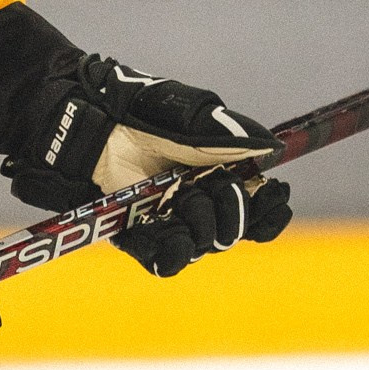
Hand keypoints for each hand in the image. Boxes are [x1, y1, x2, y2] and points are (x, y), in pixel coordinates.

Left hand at [3, 54, 291, 280]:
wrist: (92, 120)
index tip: (276, 193)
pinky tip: (176, 231)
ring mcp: (168, 222)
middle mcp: (197, 204)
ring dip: (204, 225)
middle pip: (234, 231)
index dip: (271, 210)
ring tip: (185, 196)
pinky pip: (166, 260)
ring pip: (204, 246)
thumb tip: (272, 150)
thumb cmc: (141, 109)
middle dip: (234, 210)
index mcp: (218, 177)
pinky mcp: (138, 235)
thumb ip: (232, 134)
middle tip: (216, 184)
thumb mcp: (194, 114)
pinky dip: (176, 250)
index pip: (258, 210)